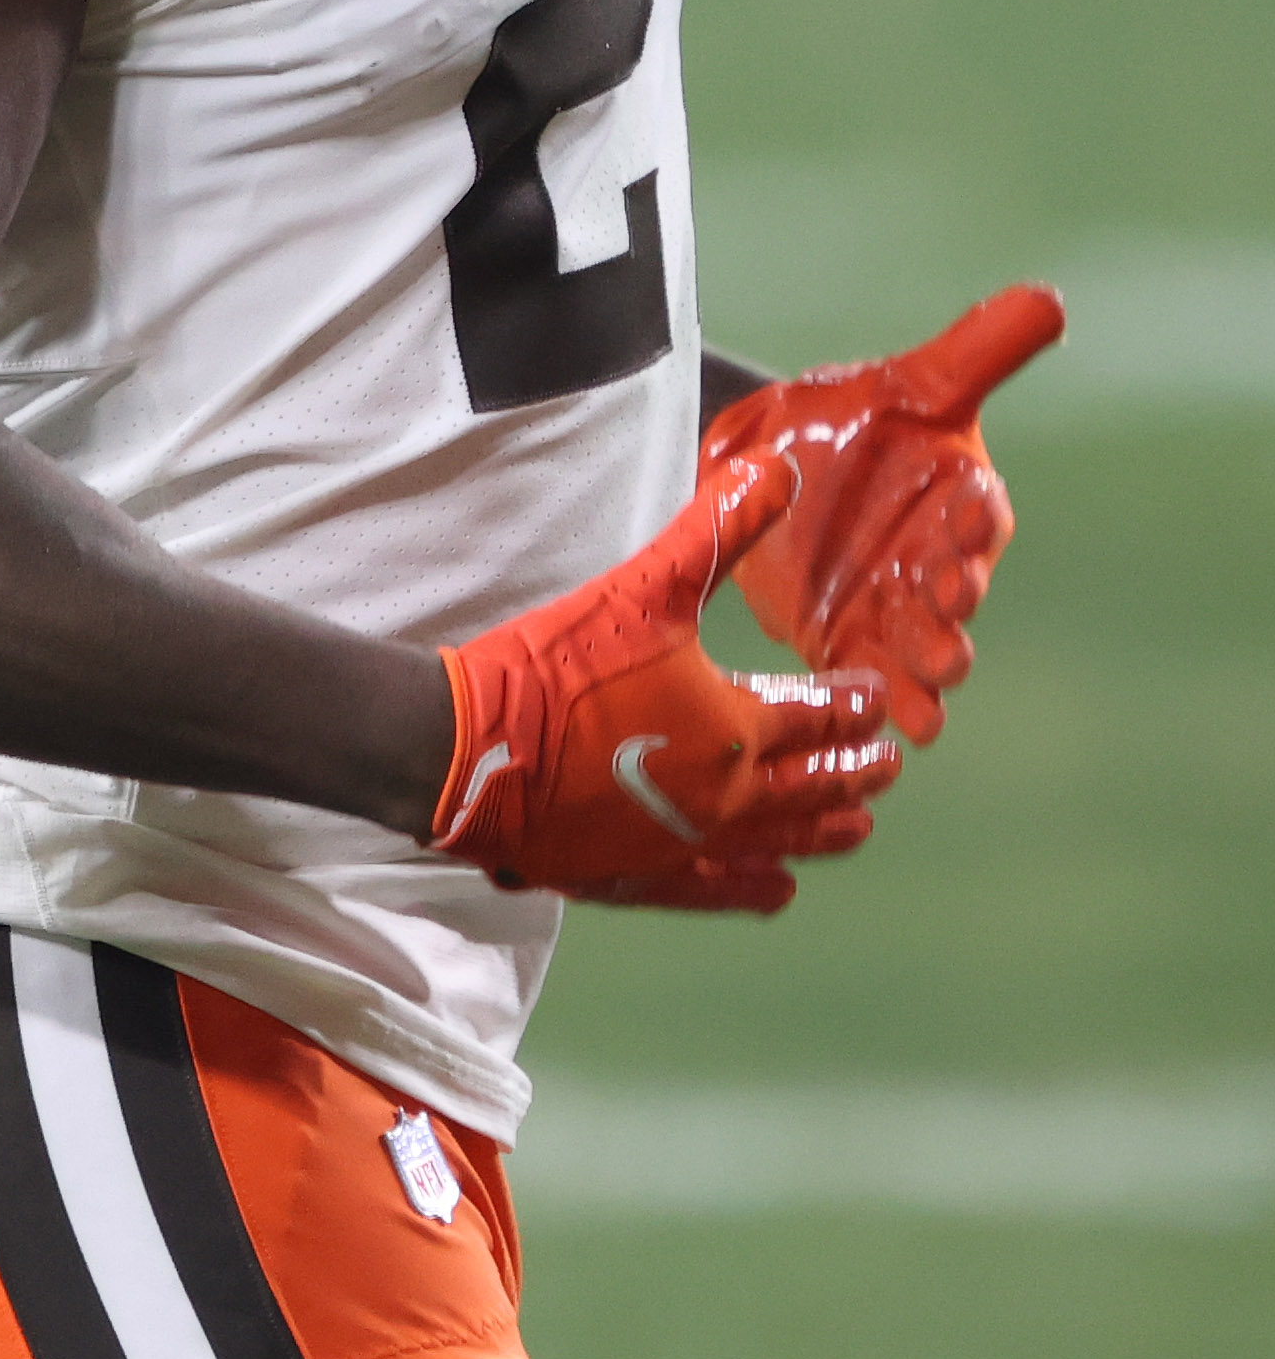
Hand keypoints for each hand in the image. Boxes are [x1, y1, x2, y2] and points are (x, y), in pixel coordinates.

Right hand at [431, 453, 898, 913]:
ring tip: (858, 830)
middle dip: (854, 773)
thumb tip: (781, 466)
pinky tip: (777, 892)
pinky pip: (712, 889)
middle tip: (889, 766)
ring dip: (821, 832)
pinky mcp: (634, 876)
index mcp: (735, 728)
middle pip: (810, 788)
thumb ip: (718, 528)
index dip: (852, 706)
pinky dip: (751, 889)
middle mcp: (724, 798)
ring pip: (774, 843)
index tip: (879, 699)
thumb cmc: (558, 665)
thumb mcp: (644, 583)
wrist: (469, 751)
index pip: (817, 718)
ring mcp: (681, 845)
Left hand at [699, 284, 1065, 744]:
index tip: (973, 510)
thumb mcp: (904, 383)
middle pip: (956, 586)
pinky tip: (882, 730)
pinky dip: (879, 701)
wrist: (779, 463)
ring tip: (928, 700)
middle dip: (954, 604)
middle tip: (949, 613)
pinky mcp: (852, 638)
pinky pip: (871, 674)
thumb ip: (975, 350)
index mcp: (956, 494)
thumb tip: (1053, 299)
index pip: (978, 508)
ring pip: (922, 643)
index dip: (976, 513)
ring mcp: (898, 604)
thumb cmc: (859, 416)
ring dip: (926, 670)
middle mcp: (938, 557)